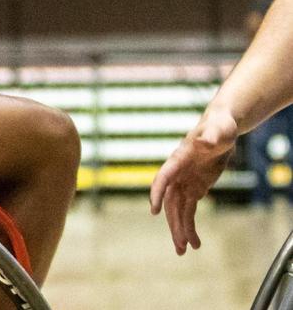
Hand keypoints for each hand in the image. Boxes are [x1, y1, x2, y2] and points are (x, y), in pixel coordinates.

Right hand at [150, 106, 237, 254]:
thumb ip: (211, 135)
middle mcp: (178, 173)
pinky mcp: (194, 188)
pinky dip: (190, 225)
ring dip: (180, 229)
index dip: (157, 193)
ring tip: (185, 250)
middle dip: (174, 223)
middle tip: (179, 245)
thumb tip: (204, 140)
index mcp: (179, 159)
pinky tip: (194, 241)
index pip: (164, 177)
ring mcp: (185, 182)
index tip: (154, 210)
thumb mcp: (219, 130)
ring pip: (178, 210)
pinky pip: (189, 210)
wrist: (222, 130)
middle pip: (171, 201)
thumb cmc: (220, 126)